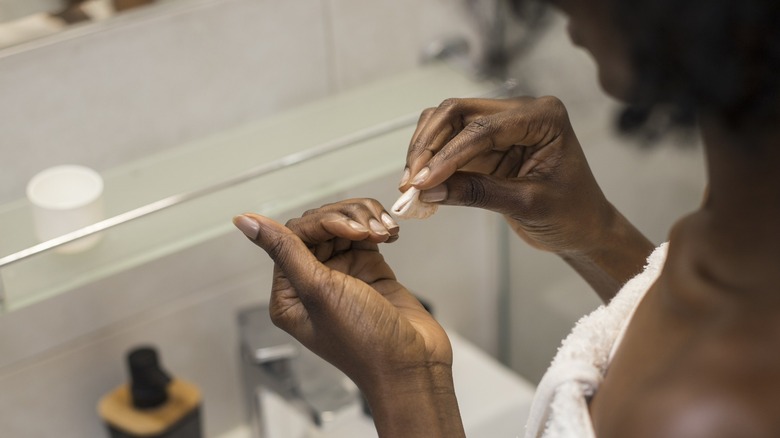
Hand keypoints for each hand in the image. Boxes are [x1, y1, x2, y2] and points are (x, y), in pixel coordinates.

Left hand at [233, 199, 463, 436]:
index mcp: (289, 292)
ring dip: (365, 220)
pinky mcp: (369, 270)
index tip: (352, 230)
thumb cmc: (363, 341)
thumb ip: (284, 250)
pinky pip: (367, 235)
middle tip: (371, 231)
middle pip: (319, 225)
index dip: (323, 223)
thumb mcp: (318, 292)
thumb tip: (244, 220)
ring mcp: (342, 274)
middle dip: (347, 219)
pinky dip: (378, 228)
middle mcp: (312, 282)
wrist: (412, 364)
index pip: (294, 235)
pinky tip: (390, 235)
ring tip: (385, 233)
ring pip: (344, 225)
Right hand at [400, 96, 615, 254]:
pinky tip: (420, 184)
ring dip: (424, 150)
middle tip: (411, 181)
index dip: (447, 154)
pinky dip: (431, 161)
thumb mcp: (527, 205)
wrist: (584, 228)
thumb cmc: (571, 214)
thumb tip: (428, 190)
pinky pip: (448, 143)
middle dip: (428, 146)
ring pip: (445, 122)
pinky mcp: (486, 144)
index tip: (422, 181)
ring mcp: (500, 125)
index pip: (483, 128)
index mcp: (543, 117)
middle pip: (456, 112)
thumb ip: (478, 193)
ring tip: (410, 185)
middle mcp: (520, 112)